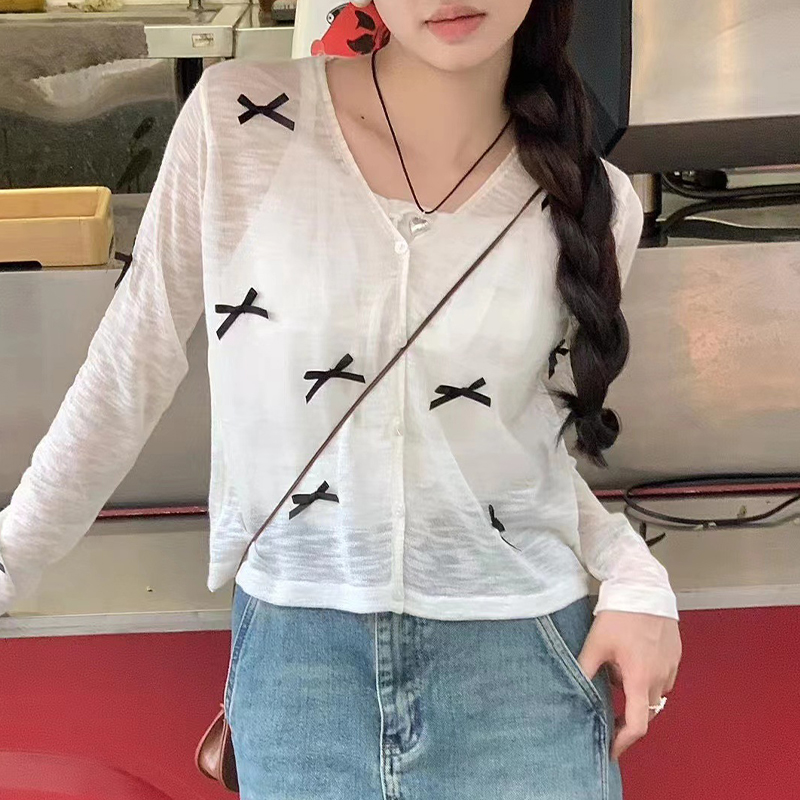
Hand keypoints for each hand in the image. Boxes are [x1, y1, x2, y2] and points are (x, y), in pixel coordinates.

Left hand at [578, 610, 680, 759]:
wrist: (644, 586)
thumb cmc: (620, 614)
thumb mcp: (596, 643)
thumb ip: (584, 669)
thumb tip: (572, 691)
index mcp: (641, 678)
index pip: (637, 725)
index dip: (624, 742)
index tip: (611, 750)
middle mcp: (661, 678)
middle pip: (645, 712)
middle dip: (626, 719)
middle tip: (606, 718)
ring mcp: (671, 667)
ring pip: (654, 694)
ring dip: (635, 695)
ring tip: (613, 678)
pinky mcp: (675, 655)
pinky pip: (661, 678)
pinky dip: (645, 679)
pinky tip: (629, 663)